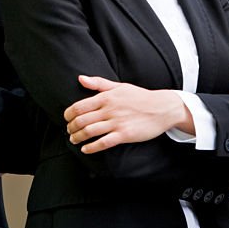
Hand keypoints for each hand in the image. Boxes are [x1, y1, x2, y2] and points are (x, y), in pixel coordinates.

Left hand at [63, 76, 189, 153]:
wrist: (162, 108)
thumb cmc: (140, 97)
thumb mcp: (119, 86)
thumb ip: (99, 83)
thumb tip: (80, 78)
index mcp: (106, 97)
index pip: (80, 106)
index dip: (69, 114)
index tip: (66, 119)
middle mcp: (109, 109)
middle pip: (82, 120)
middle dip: (71, 127)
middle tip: (69, 131)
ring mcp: (117, 123)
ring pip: (90, 132)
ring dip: (78, 137)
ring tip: (74, 140)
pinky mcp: (124, 135)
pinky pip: (103, 143)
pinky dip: (91, 147)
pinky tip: (85, 149)